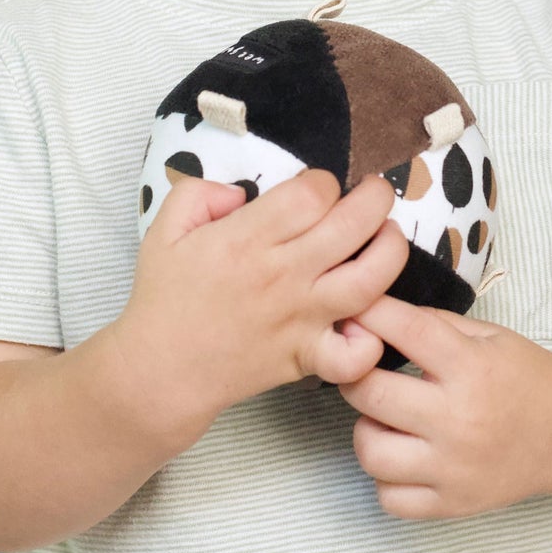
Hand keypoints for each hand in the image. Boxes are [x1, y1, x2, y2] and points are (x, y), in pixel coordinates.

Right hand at [113, 169, 410, 433]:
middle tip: (374, 192)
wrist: (160, 371)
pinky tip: (368, 316)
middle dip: (375, 197)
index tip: (315, 187)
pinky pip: (354, 354)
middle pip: (352, 225)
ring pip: (370, 281)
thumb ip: (199, 193)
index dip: (323, 181)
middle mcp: (281, 275)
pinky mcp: (307, 356)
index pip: (311, 194)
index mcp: (245, 239)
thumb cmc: (164, 298)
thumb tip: (241, 191)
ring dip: (391, 251)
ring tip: (387, 235)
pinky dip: (371, 338)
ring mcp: (300, 318)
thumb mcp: (164, 229)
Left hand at [337, 294, 551, 519]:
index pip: (405, 330)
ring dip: (367, 429)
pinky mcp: (453, 504)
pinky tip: (402, 455)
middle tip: (362, 371)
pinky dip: (385, 476)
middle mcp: (460, 420)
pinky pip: (389, 497)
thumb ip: (431, 324)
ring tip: (384, 418)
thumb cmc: (523, 377)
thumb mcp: (487, 336)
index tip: (351, 314)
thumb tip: (370, 317)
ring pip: (370, 451)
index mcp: (472, 368)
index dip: (368, 315)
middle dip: (355, 375)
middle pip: (371, 394)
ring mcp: (455, 469)